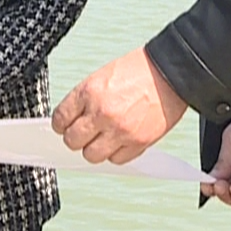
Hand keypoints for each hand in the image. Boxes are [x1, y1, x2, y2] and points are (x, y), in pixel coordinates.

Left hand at [51, 46, 188, 164]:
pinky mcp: (138, 142)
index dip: (60, 125)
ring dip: (94, 149)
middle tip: (81, 134)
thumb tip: (72, 119)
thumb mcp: (102, 76)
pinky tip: (118, 141)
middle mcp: (102, 113)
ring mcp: (120, 130)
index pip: (61, 119)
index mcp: (89, 92)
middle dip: (74, 139)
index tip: (63, 126)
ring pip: (92, 155)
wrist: (170, 72)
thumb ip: (85, 99)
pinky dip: (115, 154)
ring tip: (101, 140)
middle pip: (72, 141)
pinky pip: (117, 160)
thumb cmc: (139, 70)